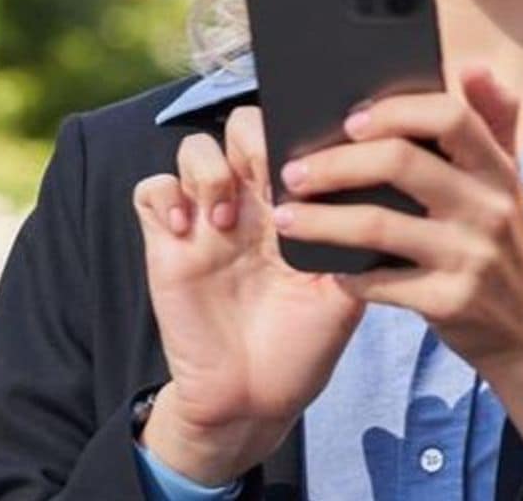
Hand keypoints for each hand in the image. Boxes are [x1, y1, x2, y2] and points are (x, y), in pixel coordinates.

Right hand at [132, 106, 364, 483]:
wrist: (257, 397)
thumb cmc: (304, 343)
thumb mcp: (344, 292)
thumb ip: (354, 241)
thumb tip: (372, 190)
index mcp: (294, 205)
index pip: (291, 135)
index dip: (298, 130)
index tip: (313, 159)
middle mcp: (249, 203)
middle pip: (242, 125)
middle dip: (253, 137)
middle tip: (268, 179)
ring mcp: (205, 220)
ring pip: (194, 148)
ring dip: (210, 170)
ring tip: (227, 220)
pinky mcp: (166, 243)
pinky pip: (150, 189)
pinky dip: (166, 194)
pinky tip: (188, 228)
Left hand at [269, 68, 522, 370]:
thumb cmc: (505, 245)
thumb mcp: (510, 181)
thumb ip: (491, 121)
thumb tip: (471, 66)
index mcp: (497, 169)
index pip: (450, 116)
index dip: (396, 110)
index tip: (350, 119)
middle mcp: (487, 207)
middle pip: (400, 162)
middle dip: (335, 163)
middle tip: (295, 172)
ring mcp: (469, 256)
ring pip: (378, 225)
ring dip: (321, 220)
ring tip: (286, 219)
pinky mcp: (450, 303)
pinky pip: (381, 282)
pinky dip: (348, 275)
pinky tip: (329, 269)